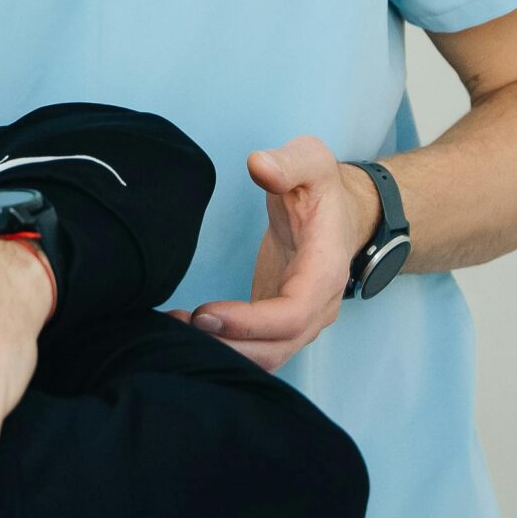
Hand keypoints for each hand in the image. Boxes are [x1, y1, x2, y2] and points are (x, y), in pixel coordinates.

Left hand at [169, 136, 379, 372]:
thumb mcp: (313, 160)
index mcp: (324, 271)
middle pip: (275, 348)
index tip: (204, 312)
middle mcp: (317, 307)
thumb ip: (288, 162)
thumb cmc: (323, 188)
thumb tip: (258, 165)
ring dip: (221, 351)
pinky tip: (186, 328)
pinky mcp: (279, 323)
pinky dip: (223, 347)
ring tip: (174, 328)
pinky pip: (255, 349)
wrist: (341, 214)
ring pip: (265, 356)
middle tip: (178, 325)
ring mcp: (300, 320)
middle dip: (226, 344)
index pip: (292, 315)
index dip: (249, 322)